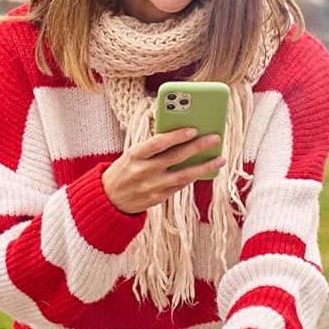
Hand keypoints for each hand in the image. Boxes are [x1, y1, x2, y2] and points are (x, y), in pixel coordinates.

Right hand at [101, 128, 223, 214]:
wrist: (109, 199)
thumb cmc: (125, 170)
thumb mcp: (132, 155)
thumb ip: (153, 147)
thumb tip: (182, 137)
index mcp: (134, 155)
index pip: (158, 143)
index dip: (176, 136)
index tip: (194, 129)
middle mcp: (143, 172)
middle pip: (175, 158)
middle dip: (197, 147)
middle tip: (215, 138)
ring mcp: (151, 187)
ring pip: (183, 176)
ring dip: (204, 167)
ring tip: (220, 159)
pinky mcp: (157, 199)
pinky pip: (179, 186)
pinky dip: (192, 177)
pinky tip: (205, 170)